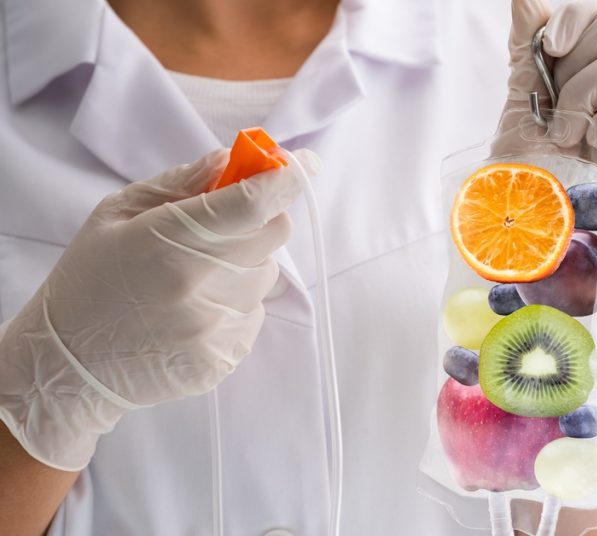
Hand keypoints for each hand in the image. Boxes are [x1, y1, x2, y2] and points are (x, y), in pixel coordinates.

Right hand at [0, 148, 319, 470]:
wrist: (70, 367)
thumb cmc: (91, 280)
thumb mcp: (118, 214)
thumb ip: (182, 183)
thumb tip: (233, 160)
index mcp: (171, 242)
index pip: (255, 202)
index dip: (288, 177)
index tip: (305, 163)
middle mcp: (201, 287)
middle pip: (275, 234)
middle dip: (260, 219)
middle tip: (225, 225)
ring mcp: (216, 328)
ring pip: (266, 275)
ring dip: (243, 265)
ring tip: (192, 279)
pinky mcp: (225, 359)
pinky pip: (255, 313)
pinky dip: (235, 303)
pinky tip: (192, 312)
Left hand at [505, 0, 596, 245]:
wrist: (534, 242)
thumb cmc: (527, 182)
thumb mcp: (521, 107)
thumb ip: (527, 51)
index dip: (576, 17)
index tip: (549, 45)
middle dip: (574, 64)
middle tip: (556, 110)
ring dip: (584, 97)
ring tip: (567, 136)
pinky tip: (596, 143)